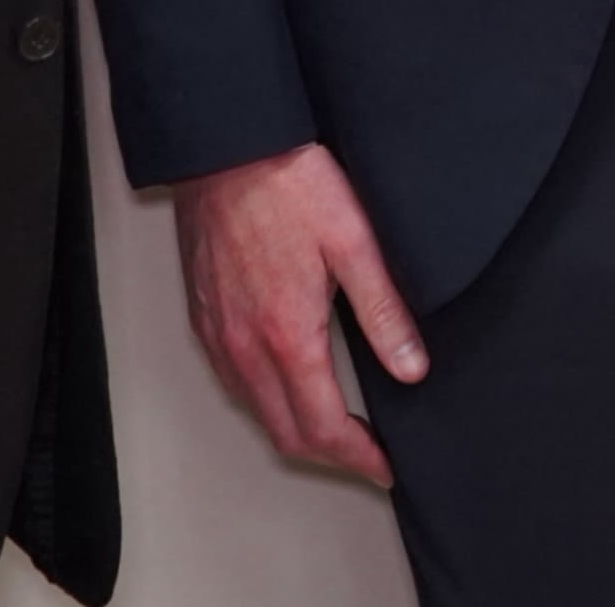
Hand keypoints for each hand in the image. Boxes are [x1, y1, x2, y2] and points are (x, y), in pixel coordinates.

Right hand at [169, 141, 424, 484]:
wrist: (226, 147)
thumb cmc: (289, 184)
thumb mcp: (355, 242)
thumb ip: (384, 313)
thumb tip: (411, 368)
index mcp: (287, 334)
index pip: (323, 427)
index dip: (358, 458)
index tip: (384, 467)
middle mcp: (244, 346)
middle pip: (285, 433)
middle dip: (330, 456)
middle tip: (367, 457)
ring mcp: (217, 334)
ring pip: (256, 411)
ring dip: (296, 431)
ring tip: (336, 428)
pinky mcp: (203, 317)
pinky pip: (234, 382)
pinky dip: (266, 401)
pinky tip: (290, 385)